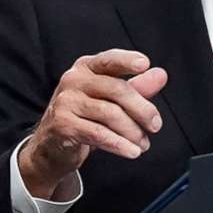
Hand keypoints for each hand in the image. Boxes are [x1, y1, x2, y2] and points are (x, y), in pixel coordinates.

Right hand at [19, 49, 169, 198]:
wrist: (51, 146)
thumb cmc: (83, 118)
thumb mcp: (110, 100)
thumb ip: (136, 87)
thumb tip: (160, 75)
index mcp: (85, 68)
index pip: (109, 60)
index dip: (126, 61)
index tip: (144, 64)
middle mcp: (73, 80)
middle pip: (116, 90)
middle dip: (142, 109)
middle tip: (155, 125)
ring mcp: (66, 102)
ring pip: (110, 114)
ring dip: (132, 132)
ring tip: (143, 144)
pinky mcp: (63, 125)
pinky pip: (99, 134)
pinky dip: (119, 145)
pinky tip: (132, 151)